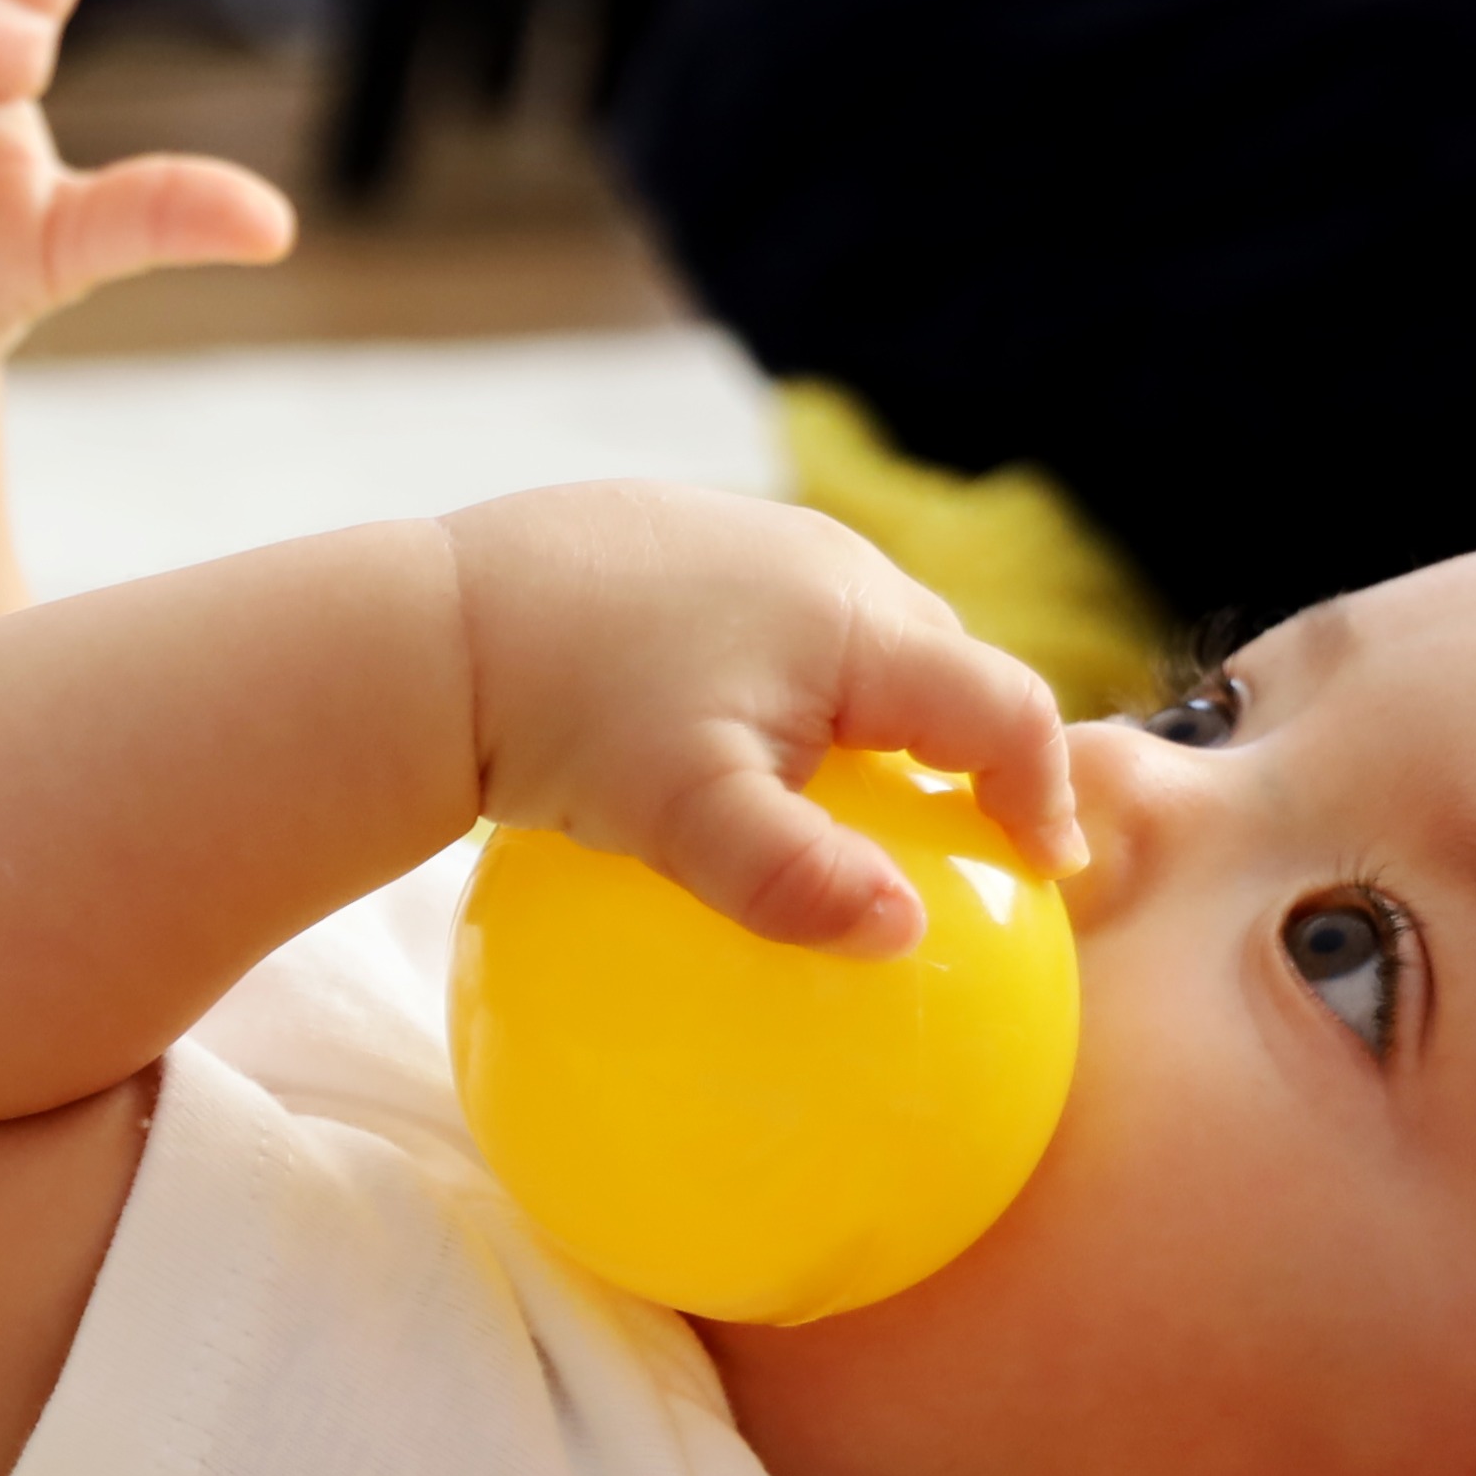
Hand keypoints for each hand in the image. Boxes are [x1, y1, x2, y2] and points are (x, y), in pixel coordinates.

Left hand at [444, 483, 1084, 953]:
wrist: (430, 625)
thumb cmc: (563, 722)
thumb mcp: (683, 818)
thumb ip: (799, 881)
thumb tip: (907, 937)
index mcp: (855, 620)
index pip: (1000, 704)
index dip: (1044, 787)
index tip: (1045, 870)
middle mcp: (824, 559)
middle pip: (942, 658)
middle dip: (972, 744)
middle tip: (973, 837)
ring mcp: (750, 538)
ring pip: (858, 634)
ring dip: (883, 711)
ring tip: (873, 796)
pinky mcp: (679, 540)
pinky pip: (775, 625)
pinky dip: (796, 688)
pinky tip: (741, 752)